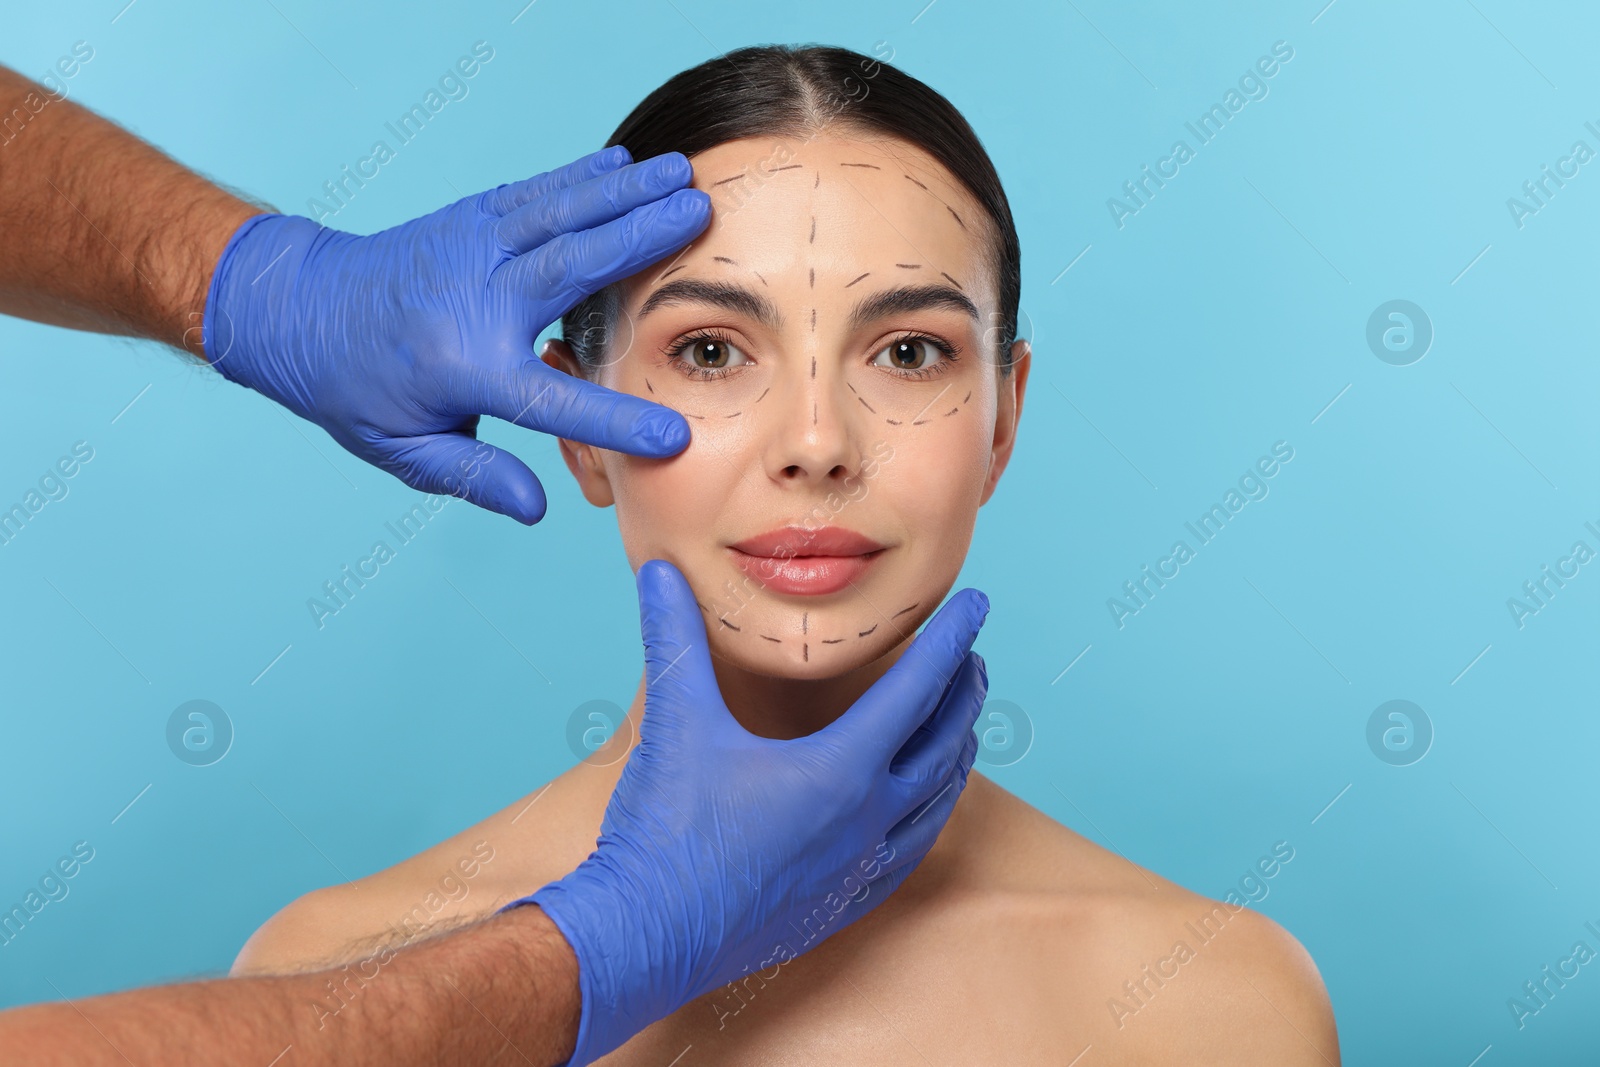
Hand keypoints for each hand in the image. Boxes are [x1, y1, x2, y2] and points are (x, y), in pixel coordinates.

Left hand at [202, 147, 708, 523]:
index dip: (613, 421)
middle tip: (702, 214)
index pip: (550, 402)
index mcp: (463, 369)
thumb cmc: (355, 389)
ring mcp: (470, 248)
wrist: (296, 308)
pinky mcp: (468, 219)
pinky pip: (535, 193)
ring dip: (625, 191)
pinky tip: (624, 162)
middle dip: (640, 239)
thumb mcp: (404, 450)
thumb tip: (536, 510)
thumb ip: (473, 476)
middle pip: (571, 268)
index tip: (672, 437)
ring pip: (559, 214)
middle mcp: (472, 300)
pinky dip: (582, 176)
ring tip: (683, 173)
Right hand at [519, 561, 989, 1065]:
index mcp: (839, 769)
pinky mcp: (841, 903)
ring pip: (936, 803)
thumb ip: (675, 639)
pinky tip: (922, 811)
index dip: (949, 641)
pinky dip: (929, 817)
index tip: (976, 608)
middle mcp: (865, 819)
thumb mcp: (675, 722)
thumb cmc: (665, 831)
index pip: (915, 689)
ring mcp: (858, 867)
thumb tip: (660, 573)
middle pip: (941, 744)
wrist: (644, 935)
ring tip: (963, 726)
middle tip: (974, 658)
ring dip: (955, 755)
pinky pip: (909, 853)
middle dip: (963, 694)